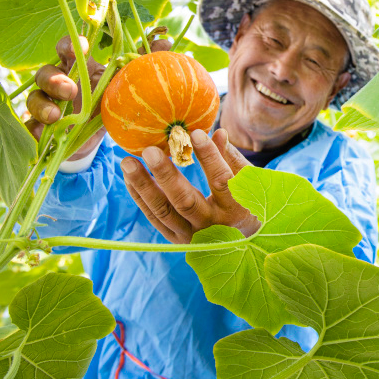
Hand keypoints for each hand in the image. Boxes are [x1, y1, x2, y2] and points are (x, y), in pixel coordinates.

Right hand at [24, 35, 169, 159]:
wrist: (94, 138)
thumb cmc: (108, 102)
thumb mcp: (124, 83)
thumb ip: (142, 62)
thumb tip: (167, 41)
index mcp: (78, 67)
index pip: (67, 48)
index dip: (70, 44)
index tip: (80, 46)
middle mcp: (56, 82)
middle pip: (44, 72)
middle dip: (54, 79)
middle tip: (70, 89)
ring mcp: (45, 104)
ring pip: (33, 98)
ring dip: (43, 105)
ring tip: (57, 115)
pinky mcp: (39, 127)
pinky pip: (30, 126)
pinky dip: (35, 128)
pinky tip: (46, 133)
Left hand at [122, 128, 261, 243]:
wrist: (249, 246)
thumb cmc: (250, 205)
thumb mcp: (250, 183)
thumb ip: (232, 159)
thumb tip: (217, 132)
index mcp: (236, 209)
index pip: (222, 181)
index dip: (209, 157)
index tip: (195, 133)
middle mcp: (213, 226)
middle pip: (185, 201)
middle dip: (165, 174)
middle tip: (149, 150)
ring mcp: (192, 235)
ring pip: (163, 211)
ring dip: (143, 186)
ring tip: (128, 162)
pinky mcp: (177, 240)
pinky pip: (155, 218)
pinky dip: (140, 197)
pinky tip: (130, 178)